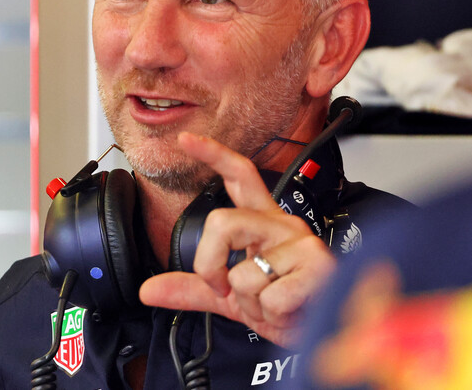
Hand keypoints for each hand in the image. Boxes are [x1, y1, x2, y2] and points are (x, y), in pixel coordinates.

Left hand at [138, 131, 336, 345]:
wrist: (323, 333)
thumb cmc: (286, 307)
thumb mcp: (233, 298)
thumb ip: (193, 289)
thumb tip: (148, 291)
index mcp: (262, 222)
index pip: (240, 176)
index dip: (212, 154)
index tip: (185, 138)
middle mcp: (282, 224)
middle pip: (221, 222)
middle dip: (210, 264)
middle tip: (224, 287)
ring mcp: (301, 243)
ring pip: (242, 273)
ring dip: (250, 303)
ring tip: (273, 305)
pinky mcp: (318, 266)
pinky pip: (268, 297)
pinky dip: (272, 316)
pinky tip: (291, 311)